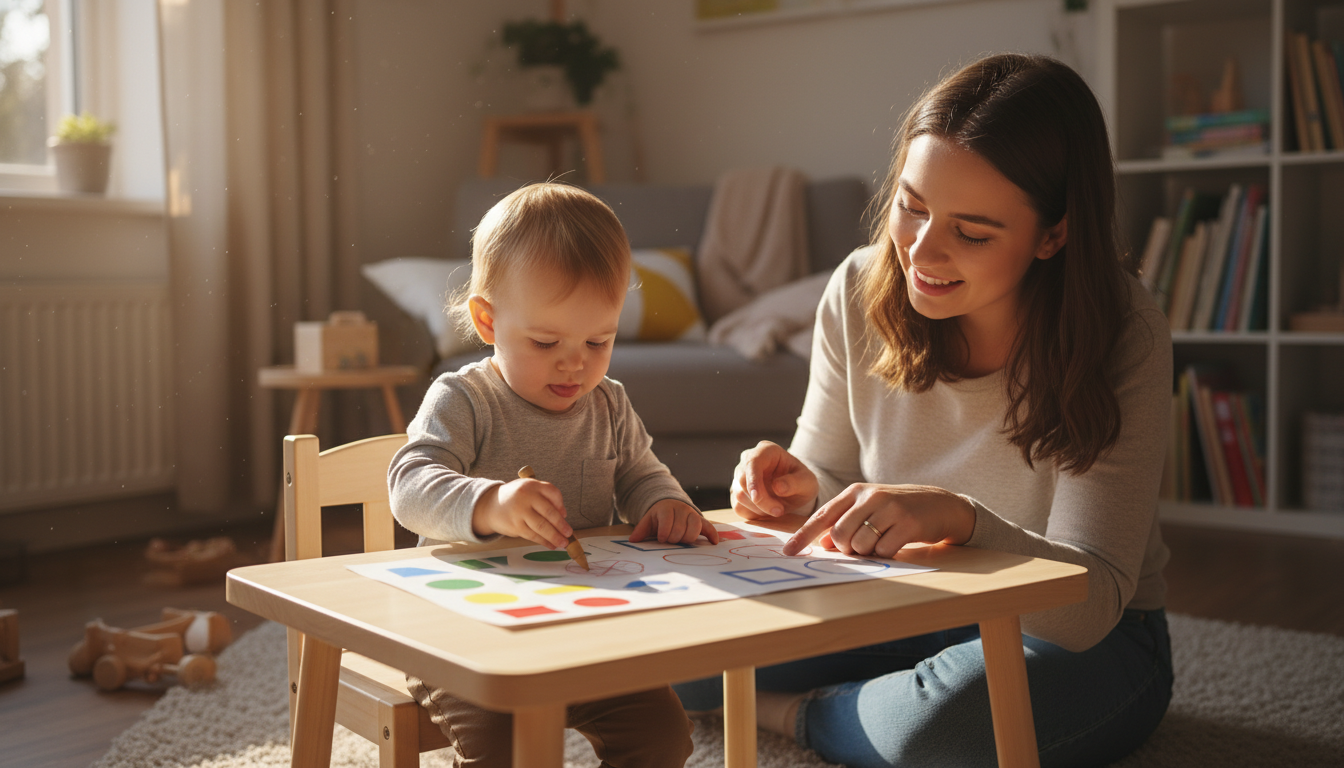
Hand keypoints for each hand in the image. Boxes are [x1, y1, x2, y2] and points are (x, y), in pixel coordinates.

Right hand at [472, 477, 571, 548]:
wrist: (490, 506)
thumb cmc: (515, 498)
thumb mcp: (529, 489)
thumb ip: (546, 497)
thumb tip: (563, 514)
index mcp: (532, 485)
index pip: (552, 492)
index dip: (561, 504)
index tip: (565, 515)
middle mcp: (526, 496)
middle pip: (549, 512)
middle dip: (561, 525)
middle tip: (569, 533)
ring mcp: (520, 512)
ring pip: (542, 526)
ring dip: (554, 536)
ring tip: (563, 543)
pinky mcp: (515, 526)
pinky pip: (533, 535)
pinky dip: (543, 541)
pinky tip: (551, 544)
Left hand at [630, 499, 720, 544]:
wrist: (670, 506)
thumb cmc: (659, 517)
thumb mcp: (648, 521)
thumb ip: (641, 530)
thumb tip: (633, 540)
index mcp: (666, 508)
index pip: (667, 522)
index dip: (664, 534)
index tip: (661, 539)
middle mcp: (681, 509)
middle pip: (680, 528)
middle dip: (674, 538)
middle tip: (671, 540)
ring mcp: (692, 514)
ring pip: (695, 527)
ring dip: (688, 538)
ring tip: (682, 541)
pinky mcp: (701, 521)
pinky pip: (709, 526)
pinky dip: (712, 534)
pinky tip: (713, 543)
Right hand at [730, 441, 818, 519]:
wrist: (795, 492)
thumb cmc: (802, 482)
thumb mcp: (807, 482)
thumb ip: (795, 483)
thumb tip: (777, 487)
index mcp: (766, 450)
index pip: (753, 462)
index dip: (753, 480)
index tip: (757, 498)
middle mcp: (748, 460)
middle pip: (743, 481)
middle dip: (761, 500)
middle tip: (779, 511)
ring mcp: (740, 476)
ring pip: (739, 495)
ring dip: (758, 508)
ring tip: (777, 509)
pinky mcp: (737, 492)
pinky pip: (738, 506)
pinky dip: (752, 513)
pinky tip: (766, 511)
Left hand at [783, 483, 974, 556]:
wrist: (938, 504)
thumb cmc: (897, 510)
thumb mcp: (868, 510)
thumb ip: (844, 523)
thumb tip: (823, 545)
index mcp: (855, 492)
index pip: (822, 516)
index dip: (803, 535)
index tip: (788, 552)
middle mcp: (870, 497)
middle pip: (840, 535)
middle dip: (846, 549)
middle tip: (861, 546)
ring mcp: (890, 509)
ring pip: (861, 545)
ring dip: (867, 552)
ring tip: (881, 541)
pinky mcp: (908, 523)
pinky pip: (884, 550)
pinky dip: (885, 553)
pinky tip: (895, 543)